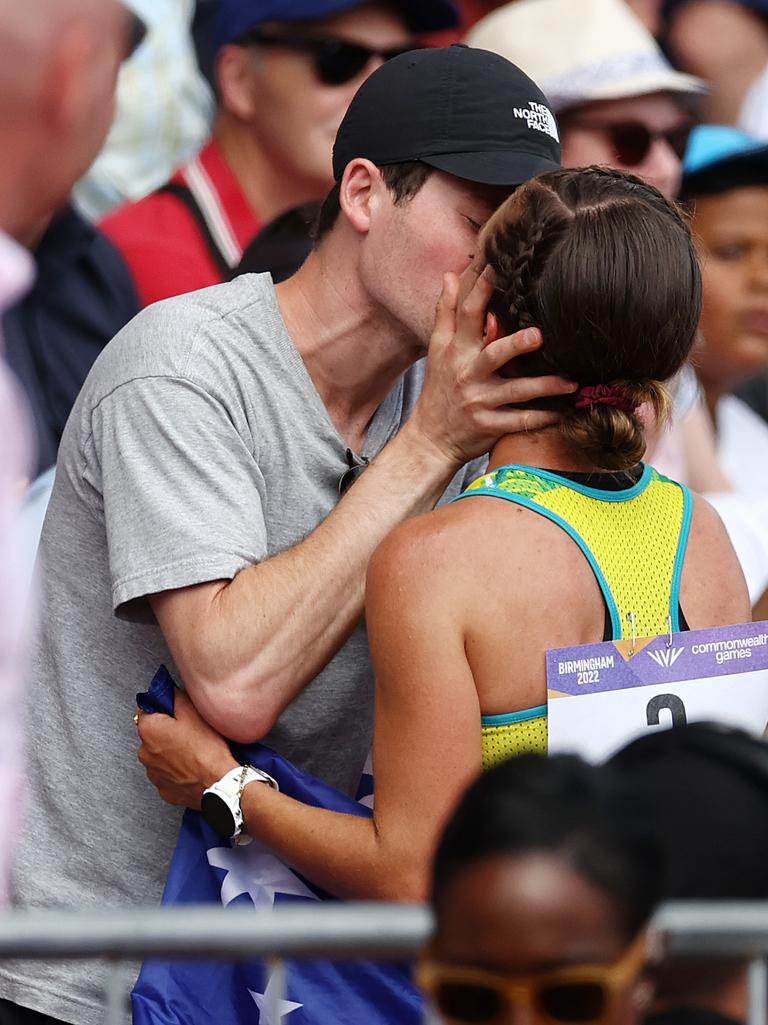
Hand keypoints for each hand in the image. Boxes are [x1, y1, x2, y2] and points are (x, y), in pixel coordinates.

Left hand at [136, 690, 237, 808]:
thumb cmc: (207, 748)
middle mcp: (144, 753)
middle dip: (166, 732)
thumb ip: (176, 697)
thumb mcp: (194, 712)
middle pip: (152, 735)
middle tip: (189, 732)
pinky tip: (192, 767)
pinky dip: (176, 771)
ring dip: (170, 753)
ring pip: (159, 756)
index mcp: (149, 730)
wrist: (218, 782)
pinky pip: (167, 775)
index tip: (176, 714)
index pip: (146, 711)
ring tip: (193, 752)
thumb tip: (168, 691)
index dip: (162, 710)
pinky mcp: (164, 789)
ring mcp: (153, 774)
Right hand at [407, 266, 576, 466]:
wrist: (430, 440)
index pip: (466, 317)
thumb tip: (450, 274)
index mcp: (456, 351)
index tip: (495, 269)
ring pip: (515, 392)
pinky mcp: (489, 426)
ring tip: (571, 382)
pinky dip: (542, 418)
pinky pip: (520, 421)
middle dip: (515, 345)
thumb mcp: (437, 350)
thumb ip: (445, 312)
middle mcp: (467, 375)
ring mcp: (479, 402)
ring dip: (544, 387)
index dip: (479, 292)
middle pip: (493, 356)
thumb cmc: (439, 389)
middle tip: (539, 335)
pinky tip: (564, 412)